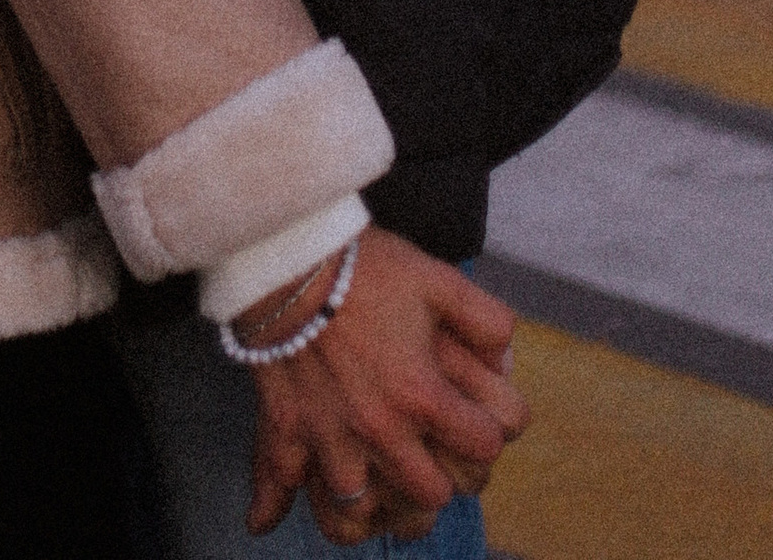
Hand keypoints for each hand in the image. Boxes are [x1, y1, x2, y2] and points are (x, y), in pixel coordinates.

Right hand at [241, 228, 525, 541]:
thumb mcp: (440, 280)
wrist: (292, 254)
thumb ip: (487, 321)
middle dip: (442, 477)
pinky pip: (277, 486)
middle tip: (436, 453)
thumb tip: (504, 363)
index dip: (490, 433)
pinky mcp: (287, 429)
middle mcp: (379, 431)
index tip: (479, 419)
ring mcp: (330, 438)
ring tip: (380, 487)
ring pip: (359, 511)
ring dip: (374, 504)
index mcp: (422, 395)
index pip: (482, 448)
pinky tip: (267, 518)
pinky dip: (271, 506)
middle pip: (430, 495)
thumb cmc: (366, 267)